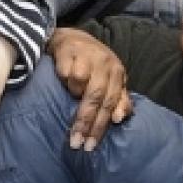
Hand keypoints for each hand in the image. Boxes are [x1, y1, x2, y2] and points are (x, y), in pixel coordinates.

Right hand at [48, 28, 132, 150]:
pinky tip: (63, 77)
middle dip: (85, 122)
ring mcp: (87, 56)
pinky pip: (65, 74)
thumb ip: (119, 100)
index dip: (101, 126)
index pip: (111, 103)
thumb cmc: (94, 64)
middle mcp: (105, 64)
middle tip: (76, 142)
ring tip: (69, 93)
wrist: (73, 37)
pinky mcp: (69, 51)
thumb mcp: (111, 80)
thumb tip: (120, 119)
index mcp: (117, 73)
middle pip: (95, 98)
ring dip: (73, 93)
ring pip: (79, 85)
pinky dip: (64, 79)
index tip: (91, 145)